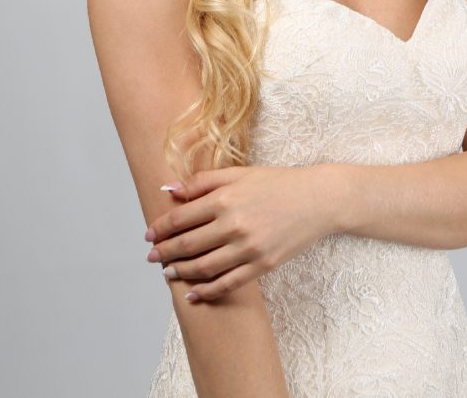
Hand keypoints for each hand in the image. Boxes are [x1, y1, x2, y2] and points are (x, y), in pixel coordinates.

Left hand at [144, 164, 334, 301]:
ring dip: (181, 272)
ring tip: (168, 273)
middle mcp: (233, 224)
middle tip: (152, 257)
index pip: (181, 218)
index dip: (160, 228)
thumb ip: (202, 181)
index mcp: (225, 198)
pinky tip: (193, 293)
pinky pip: (227, 283)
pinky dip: (206, 291)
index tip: (149, 234)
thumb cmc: (277, 183)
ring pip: (203, 267)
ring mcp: (248, 248)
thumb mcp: (239, 173)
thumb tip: (169, 190)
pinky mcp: (262, 265)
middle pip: (188, 245)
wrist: (317, 200)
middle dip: (164, 252)